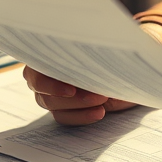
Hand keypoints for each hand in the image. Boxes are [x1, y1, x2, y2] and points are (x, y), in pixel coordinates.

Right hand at [23, 23, 161, 125]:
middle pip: (43, 91)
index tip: (72, 89)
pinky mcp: (62, 107)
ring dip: (78, 106)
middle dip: (72, 97)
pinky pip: (64, 117)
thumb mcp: (107, 44)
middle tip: (100, 96)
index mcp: (48, 51)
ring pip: (52, 105)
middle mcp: (44, 72)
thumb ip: (95, 49)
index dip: (50, 82)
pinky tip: (98, 112)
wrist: (125, 62)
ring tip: (103, 103)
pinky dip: (81, 116)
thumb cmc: (111, 48)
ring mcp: (51, 91)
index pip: (35, 69)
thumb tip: (89, 50)